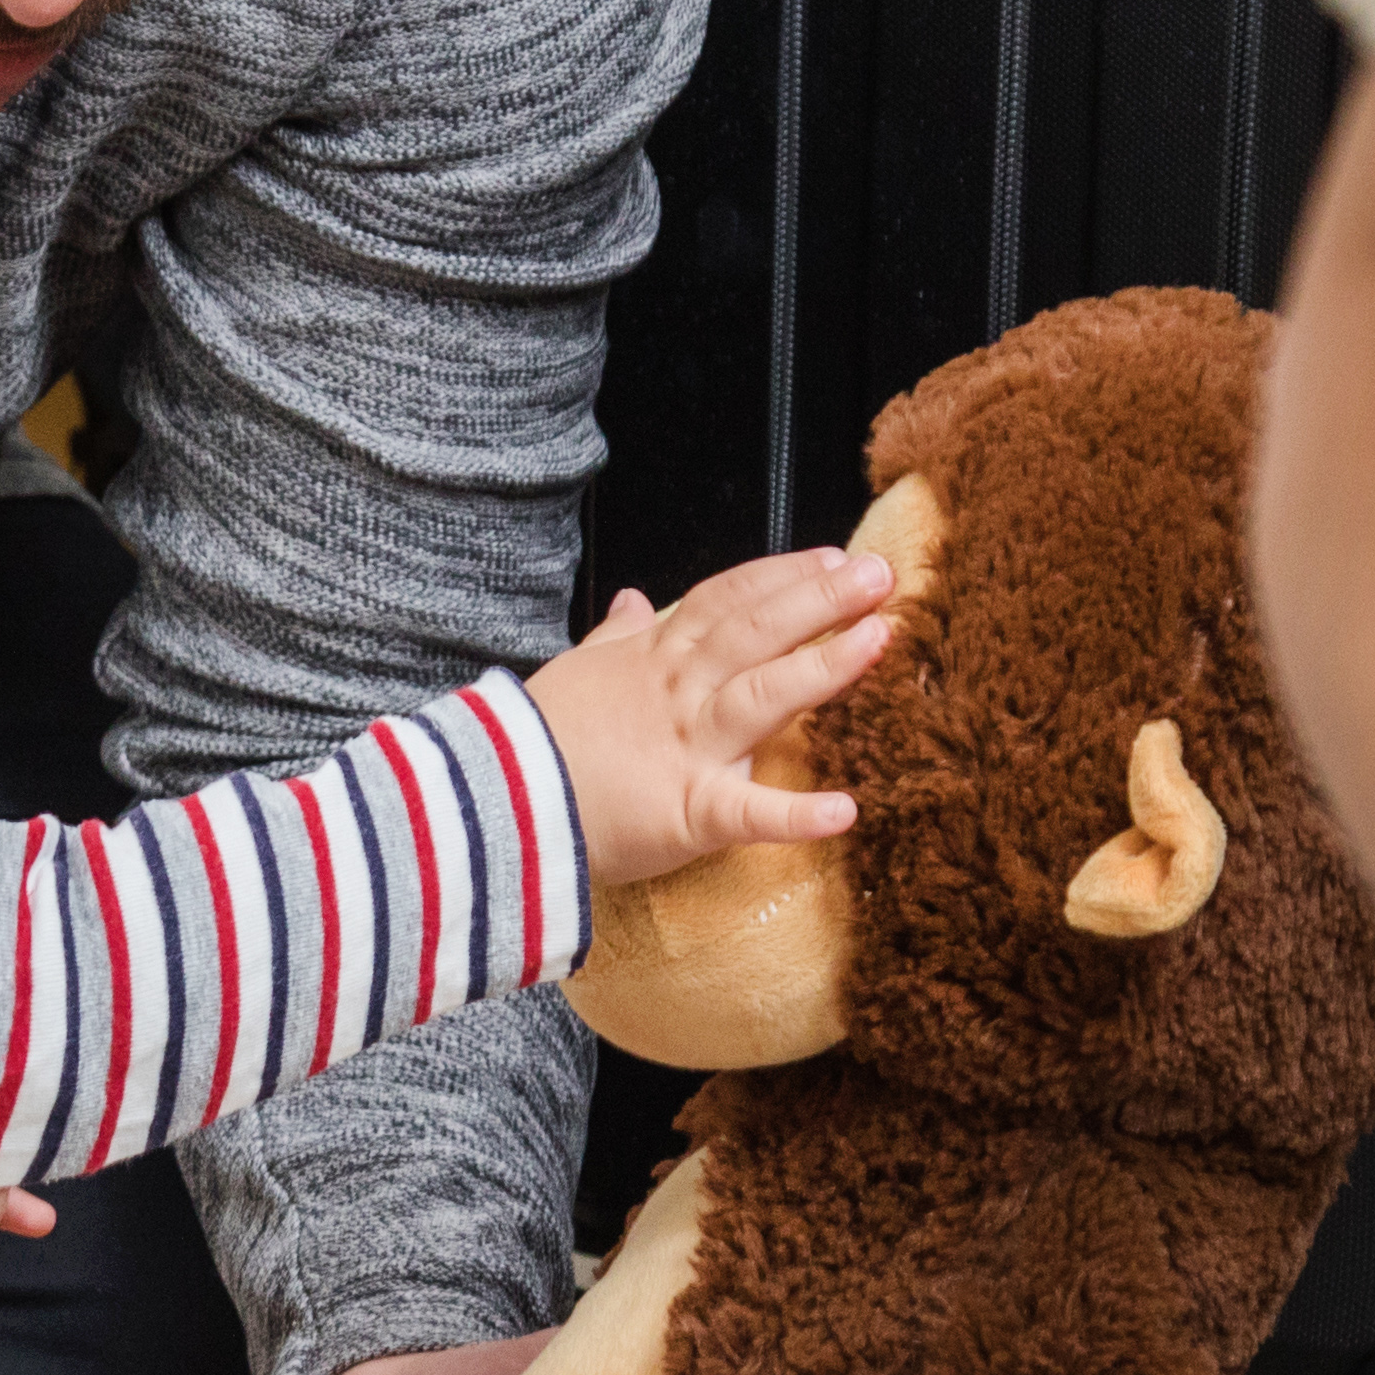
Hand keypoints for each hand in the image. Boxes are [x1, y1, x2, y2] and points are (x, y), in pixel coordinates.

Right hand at [523, 548, 892, 891]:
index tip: (832, 557)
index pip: (726, 601)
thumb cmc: (533, 743)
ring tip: (879, 641)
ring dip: (823, 667)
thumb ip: (615, 636)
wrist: (493, 805)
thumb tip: (634, 599)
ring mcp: (685, 749)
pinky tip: (846, 812)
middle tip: (881, 574)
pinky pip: (747, 814)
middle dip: (820, 600)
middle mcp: (678, 694)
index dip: (781, 576)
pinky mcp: (685, 813)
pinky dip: (796, 816)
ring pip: (761, 695)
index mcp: (654, 661)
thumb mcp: (577, 671)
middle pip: (755, 631)